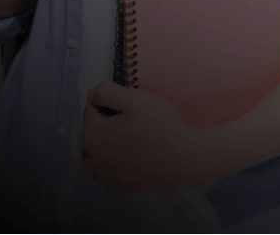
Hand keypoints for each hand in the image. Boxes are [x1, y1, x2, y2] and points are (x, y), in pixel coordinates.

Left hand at [81, 81, 218, 196]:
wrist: (187, 159)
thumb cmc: (161, 127)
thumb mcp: (134, 98)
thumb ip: (106, 91)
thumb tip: (94, 95)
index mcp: (92, 135)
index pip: (93, 104)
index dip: (113, 100)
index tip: (131, 108)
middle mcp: (93, 160)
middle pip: (96, 125)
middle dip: (111, 119)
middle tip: (137, 122)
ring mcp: (106, 178)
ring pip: (100, 148)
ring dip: (111, 140)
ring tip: (136, 138)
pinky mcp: (119, 188)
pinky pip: (109, 171)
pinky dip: (117, 163)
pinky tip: (133, 157)